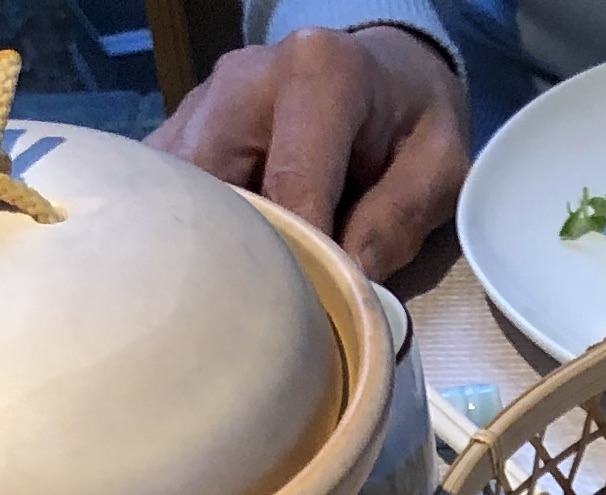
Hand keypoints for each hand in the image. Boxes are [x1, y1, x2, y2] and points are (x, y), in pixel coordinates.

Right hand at [151, 25, 471, 285]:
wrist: (382, 71)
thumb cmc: (411, 119)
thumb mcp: (440, 166)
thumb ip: (400, 219)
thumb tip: (349, 280)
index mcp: (320, 73)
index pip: (292, 184)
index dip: (300, 258)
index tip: (313, 310)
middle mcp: (247, 78)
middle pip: (217, 189)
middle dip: (239, 257)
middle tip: (267, 312)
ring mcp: (202, 100)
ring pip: (178, 194)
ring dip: (203, 249)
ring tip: (237, 293)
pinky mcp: (178, 127)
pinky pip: (164, 192)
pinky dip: (187, 235)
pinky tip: (214, 266)